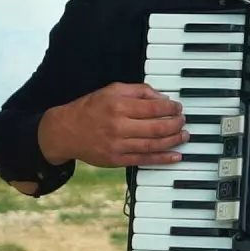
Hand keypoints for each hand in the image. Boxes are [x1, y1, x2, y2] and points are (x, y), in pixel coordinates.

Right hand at [39, 82, 187, 167]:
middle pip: (156, 128)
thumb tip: (163, 99)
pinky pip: (144, 160)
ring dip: (173, 141)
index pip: (153, 108)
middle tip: (183, 122)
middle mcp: (118, 126)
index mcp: (118, 105)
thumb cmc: (90, 108)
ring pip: (153, 145)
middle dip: (175, 125)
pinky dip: (162, 159)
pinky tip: (175, 156)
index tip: (178, 108)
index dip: (171, 109)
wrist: (65, 131)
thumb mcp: (112, 90)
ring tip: (184, 136)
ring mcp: (117, 145)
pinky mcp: (116, 160)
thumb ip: (138, 91)